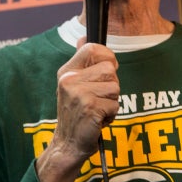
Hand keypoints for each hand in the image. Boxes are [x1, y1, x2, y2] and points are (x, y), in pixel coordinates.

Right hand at [36, 40, 119, 181]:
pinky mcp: (90, 108)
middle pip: (110, 68)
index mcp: (66, 71)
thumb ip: (81, 62)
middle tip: (97, 98)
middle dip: (111, 85)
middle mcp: (69, 80)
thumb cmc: (75, 114)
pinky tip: (97, 120)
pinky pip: (115, 105)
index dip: (107, 57)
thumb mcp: (73, 84)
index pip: (92, 48)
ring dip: (111, 102)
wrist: (67, 144)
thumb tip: (83, 37)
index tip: (106, 70)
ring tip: (97, 109)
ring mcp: (79, 94)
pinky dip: (111, 115)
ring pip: (115, 87)